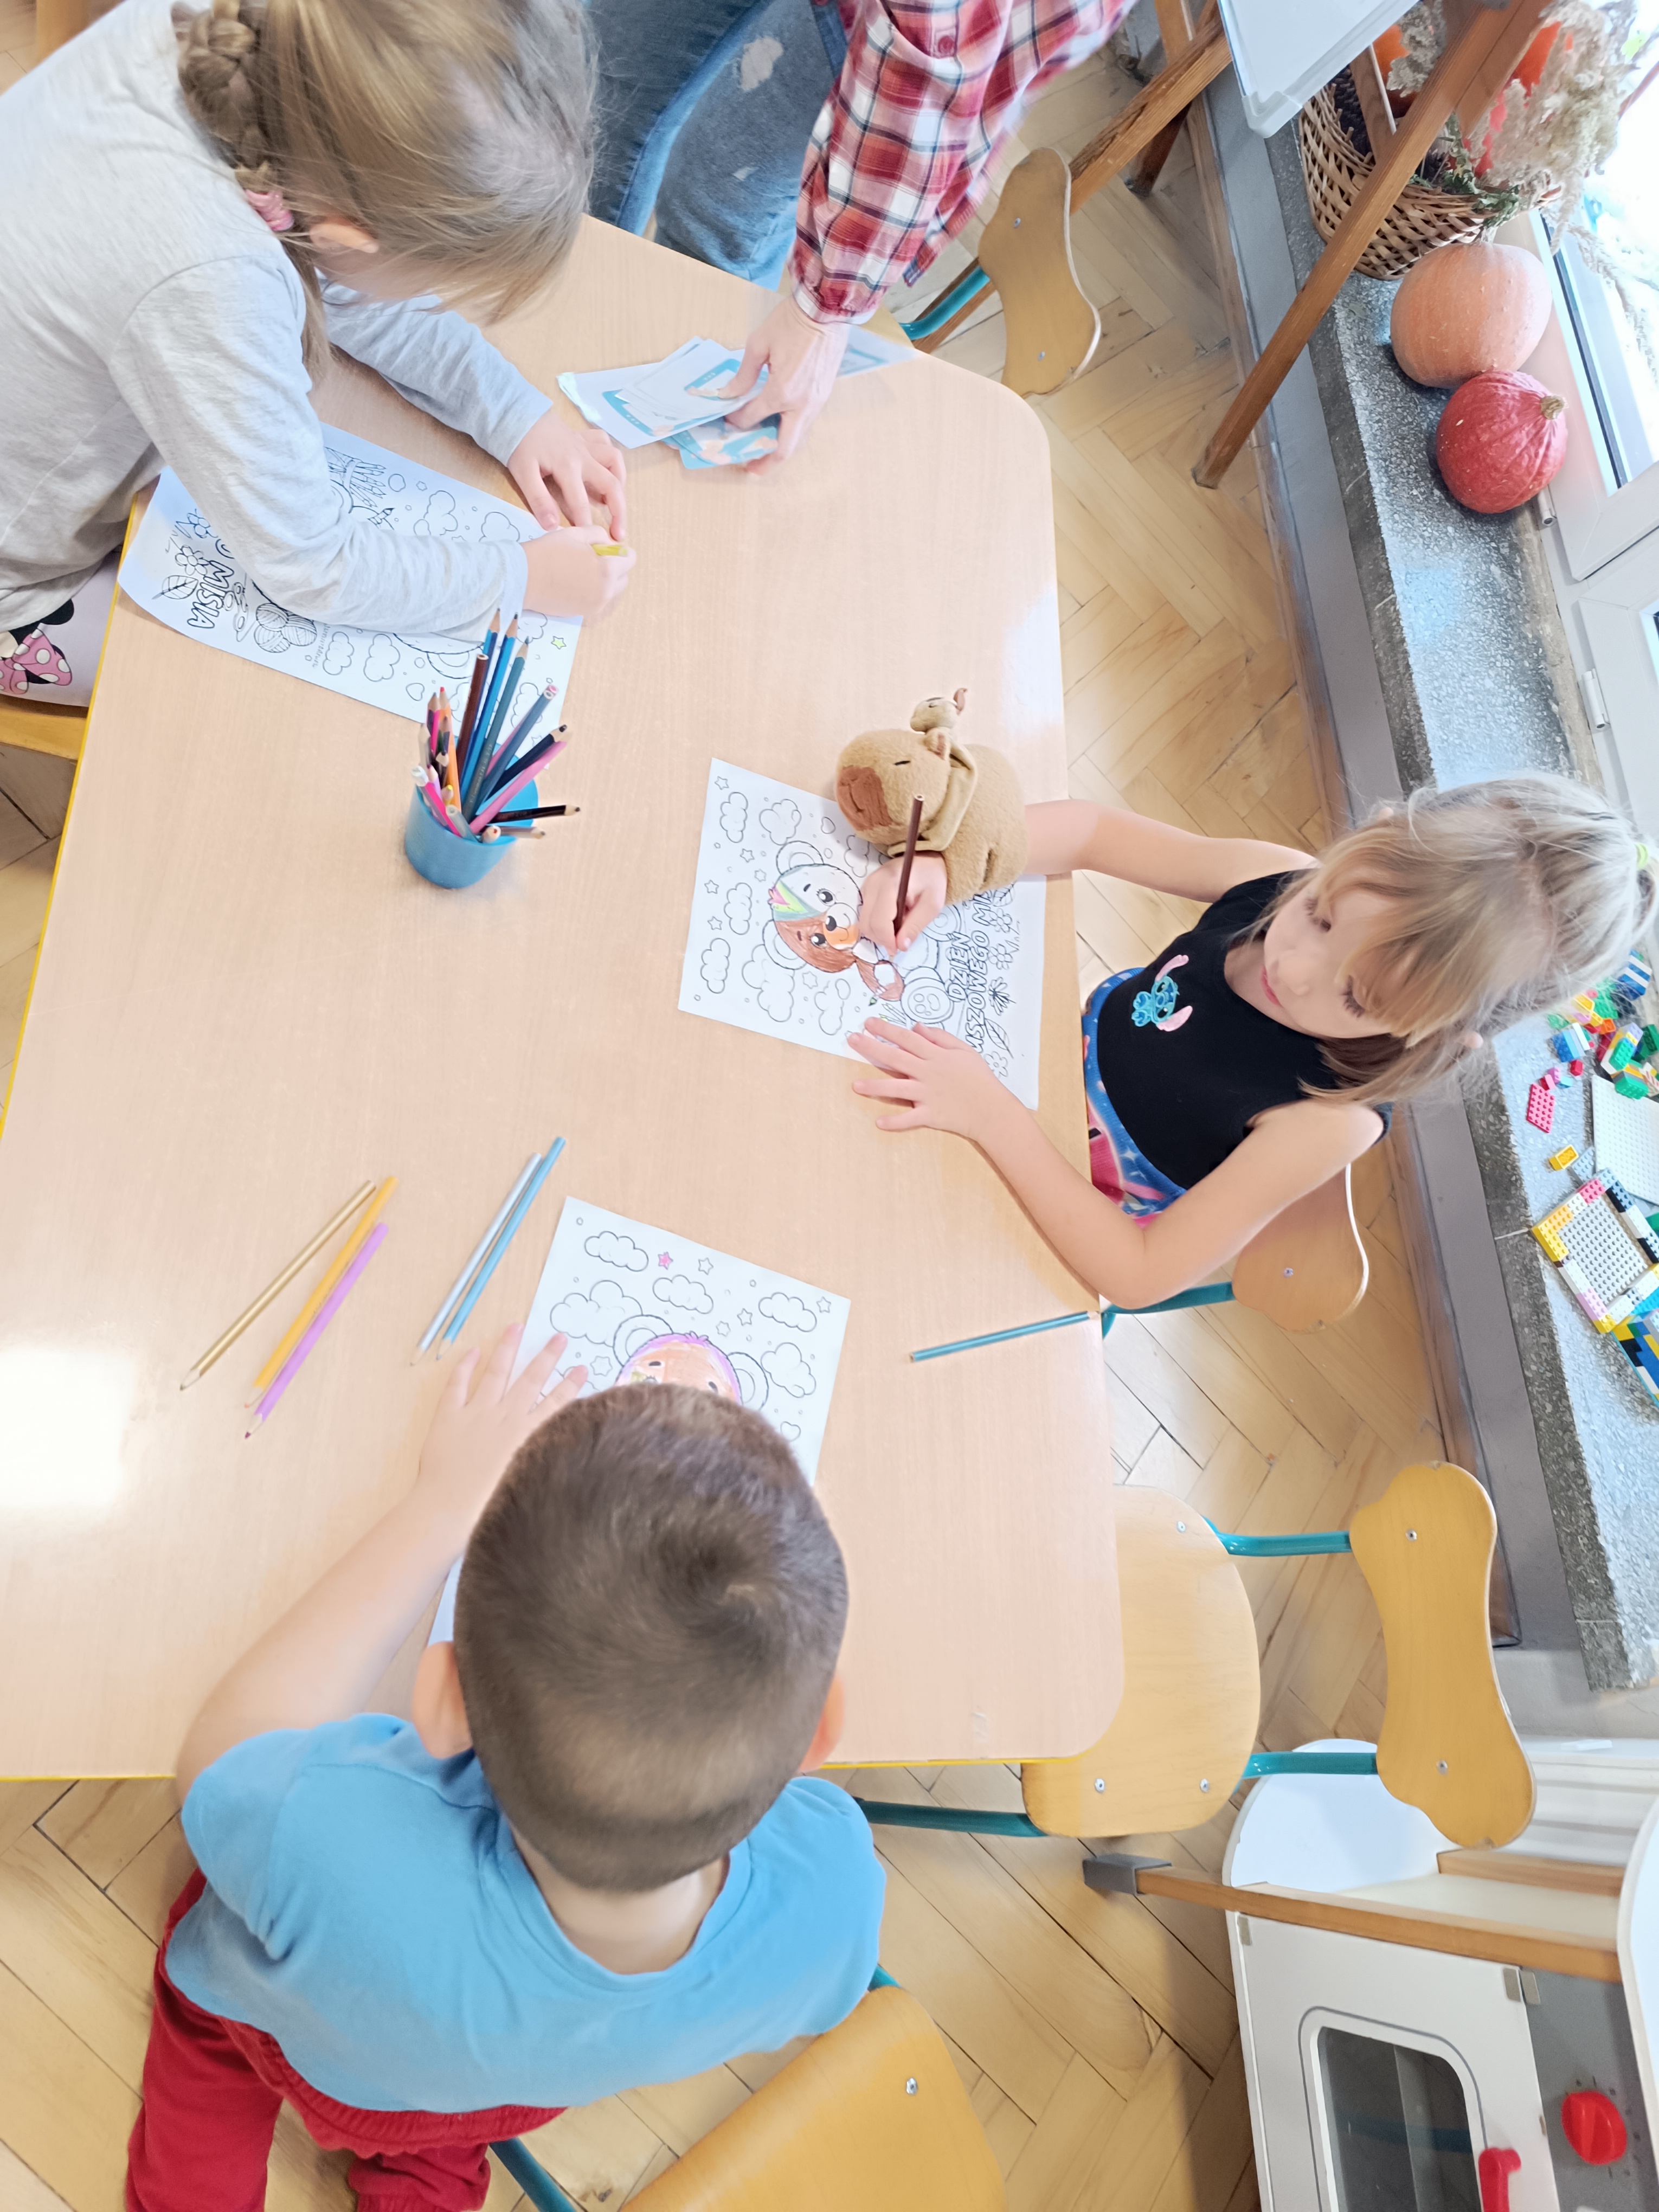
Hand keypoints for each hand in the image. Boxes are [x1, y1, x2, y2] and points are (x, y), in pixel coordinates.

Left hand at [415, 1326, 586, 1537]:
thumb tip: (557, 1452)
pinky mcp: (449, 1417)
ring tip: (516, 1328)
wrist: (449, 1510)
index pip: (555, 1404)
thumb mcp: (527, 1483)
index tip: (582, 1369)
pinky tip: (473, 1350)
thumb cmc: (489, 1507)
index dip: (570, 1386)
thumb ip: (542, 1461)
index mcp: (527, 1436)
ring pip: (496, 1373)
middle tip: (559, 1338)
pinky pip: (457, 1384)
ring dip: (508, 1349)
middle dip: (547, 1357)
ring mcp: (476, 1413)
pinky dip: (465, 1366)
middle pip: (530, 1380)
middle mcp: (506, 1418)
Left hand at [507, 409, 627, 536]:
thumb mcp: (523, 474)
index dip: (587, 523)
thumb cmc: (519, 445)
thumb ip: (539, 500)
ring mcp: (586, 446)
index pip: (581, 502)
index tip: (592, 541)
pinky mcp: (584, 438)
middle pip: (611, 484)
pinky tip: (607, 470)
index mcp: (567, 467)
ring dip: (620, 481)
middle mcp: (583, 456)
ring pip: (614, 460)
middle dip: (619, 511)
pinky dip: (610, 457)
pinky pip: (605, 443)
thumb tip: (552, 525)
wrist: (517, 413)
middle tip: (619, 533)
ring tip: (617, 501)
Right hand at [523, 526, 635, 619]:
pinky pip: (597, 601)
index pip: (630, 558)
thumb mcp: (576, 533)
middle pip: (623, 577)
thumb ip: (599, 535)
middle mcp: (607, 591)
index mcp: (608, 569)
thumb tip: (608, 544)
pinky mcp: (583, 614)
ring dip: (603, 581)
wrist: (522, 578)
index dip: (617, 550)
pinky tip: (572, 583)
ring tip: (580, 571)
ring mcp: (596, 605)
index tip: (601, 548)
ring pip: (611, 591)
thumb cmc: (548, 552)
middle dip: (613, 567)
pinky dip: (592, 592)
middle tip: (590, 559)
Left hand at [721, 297, 849, 469]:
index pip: (752, 417)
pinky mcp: (824, 396)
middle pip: (784, 447)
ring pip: (798, 438)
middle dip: (766, 462)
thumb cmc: (792, 321)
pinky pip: (806, 423)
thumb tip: (730, 393)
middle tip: (751, 468)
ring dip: (781, 447)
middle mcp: (801, 405)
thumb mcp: (759, 344)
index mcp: (781, 392)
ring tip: (765, 450)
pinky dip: (791, 431)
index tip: (726, 417)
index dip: (735, 420)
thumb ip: (744, 375)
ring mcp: (816, 403)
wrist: (826, 309)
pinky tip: (780, 426)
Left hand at [848, 1019, 1009, 1139]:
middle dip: (872, 1048)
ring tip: (855, 1085)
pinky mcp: (931, 1114)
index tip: (868, 1023)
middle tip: (853, 1040)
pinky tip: (879, 1122)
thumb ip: (940, 1038)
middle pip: (896, 1058)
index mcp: (936, 1056)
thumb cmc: (979, 1078)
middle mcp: (928, 1073)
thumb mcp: (964, 1050)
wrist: (992, 1108)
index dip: (887, 1029)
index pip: (907, 1039)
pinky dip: (895, 1121)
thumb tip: (917, 1027)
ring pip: (897, 1088)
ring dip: (875, 1086)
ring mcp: (928, 1095)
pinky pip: (910, 1118)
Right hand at [859, 852, 946, 952]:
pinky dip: (877, 925)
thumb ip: (916, 925)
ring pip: (864, 923)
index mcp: (889, 883)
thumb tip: (901, 946)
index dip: (887, 940)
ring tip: (899, 925)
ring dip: (880, 932)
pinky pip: (866, 916)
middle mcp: (872, 884)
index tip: (898, 948)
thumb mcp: (932, 904)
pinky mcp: (865, 891)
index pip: (879, 921)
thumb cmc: (931, 879)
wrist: (924, 859)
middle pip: (867, 924)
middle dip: (882, 938)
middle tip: (901, 939)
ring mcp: (866, 887)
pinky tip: (893, 919)